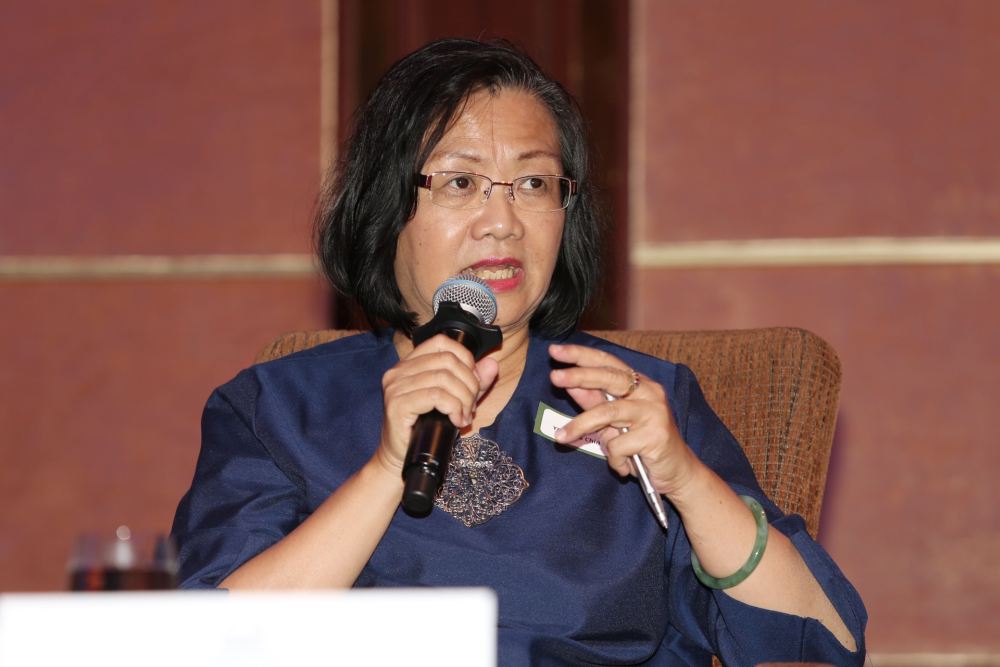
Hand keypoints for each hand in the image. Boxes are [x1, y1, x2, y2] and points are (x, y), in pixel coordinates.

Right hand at [375, 334, 498, 475]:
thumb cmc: (424, 429)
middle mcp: (398, 371)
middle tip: (471, 405)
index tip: (474, 382)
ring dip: (463, 399)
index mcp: (409, 364)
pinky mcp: (397, 404)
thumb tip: (491, 363)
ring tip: (464, 416)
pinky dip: (453, 407)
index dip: (465, 358)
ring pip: (444, 378)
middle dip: (469, 383)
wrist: (400, 459)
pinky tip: (456, 420)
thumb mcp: (454, 401)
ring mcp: (395, 387)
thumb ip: (472, 382)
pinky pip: (436, 396)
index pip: (442, 342)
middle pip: (447, 361)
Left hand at [547, 343, 696, 495]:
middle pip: (609, 378)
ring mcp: (654, 412)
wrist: (677, 473)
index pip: (608, 362)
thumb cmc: (643, 446)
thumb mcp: (614, 423)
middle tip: (555, 377)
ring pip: (608, 412)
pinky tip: (622, 466)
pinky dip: (614, 459)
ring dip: (581, 425)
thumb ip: (595, 404)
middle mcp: (650, 392)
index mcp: (639, 384)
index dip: (581, 355)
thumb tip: (570, 386)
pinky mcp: (656, 435)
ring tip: (561, 438)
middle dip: (579, 376)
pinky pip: (619, 445)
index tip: (555, 351)